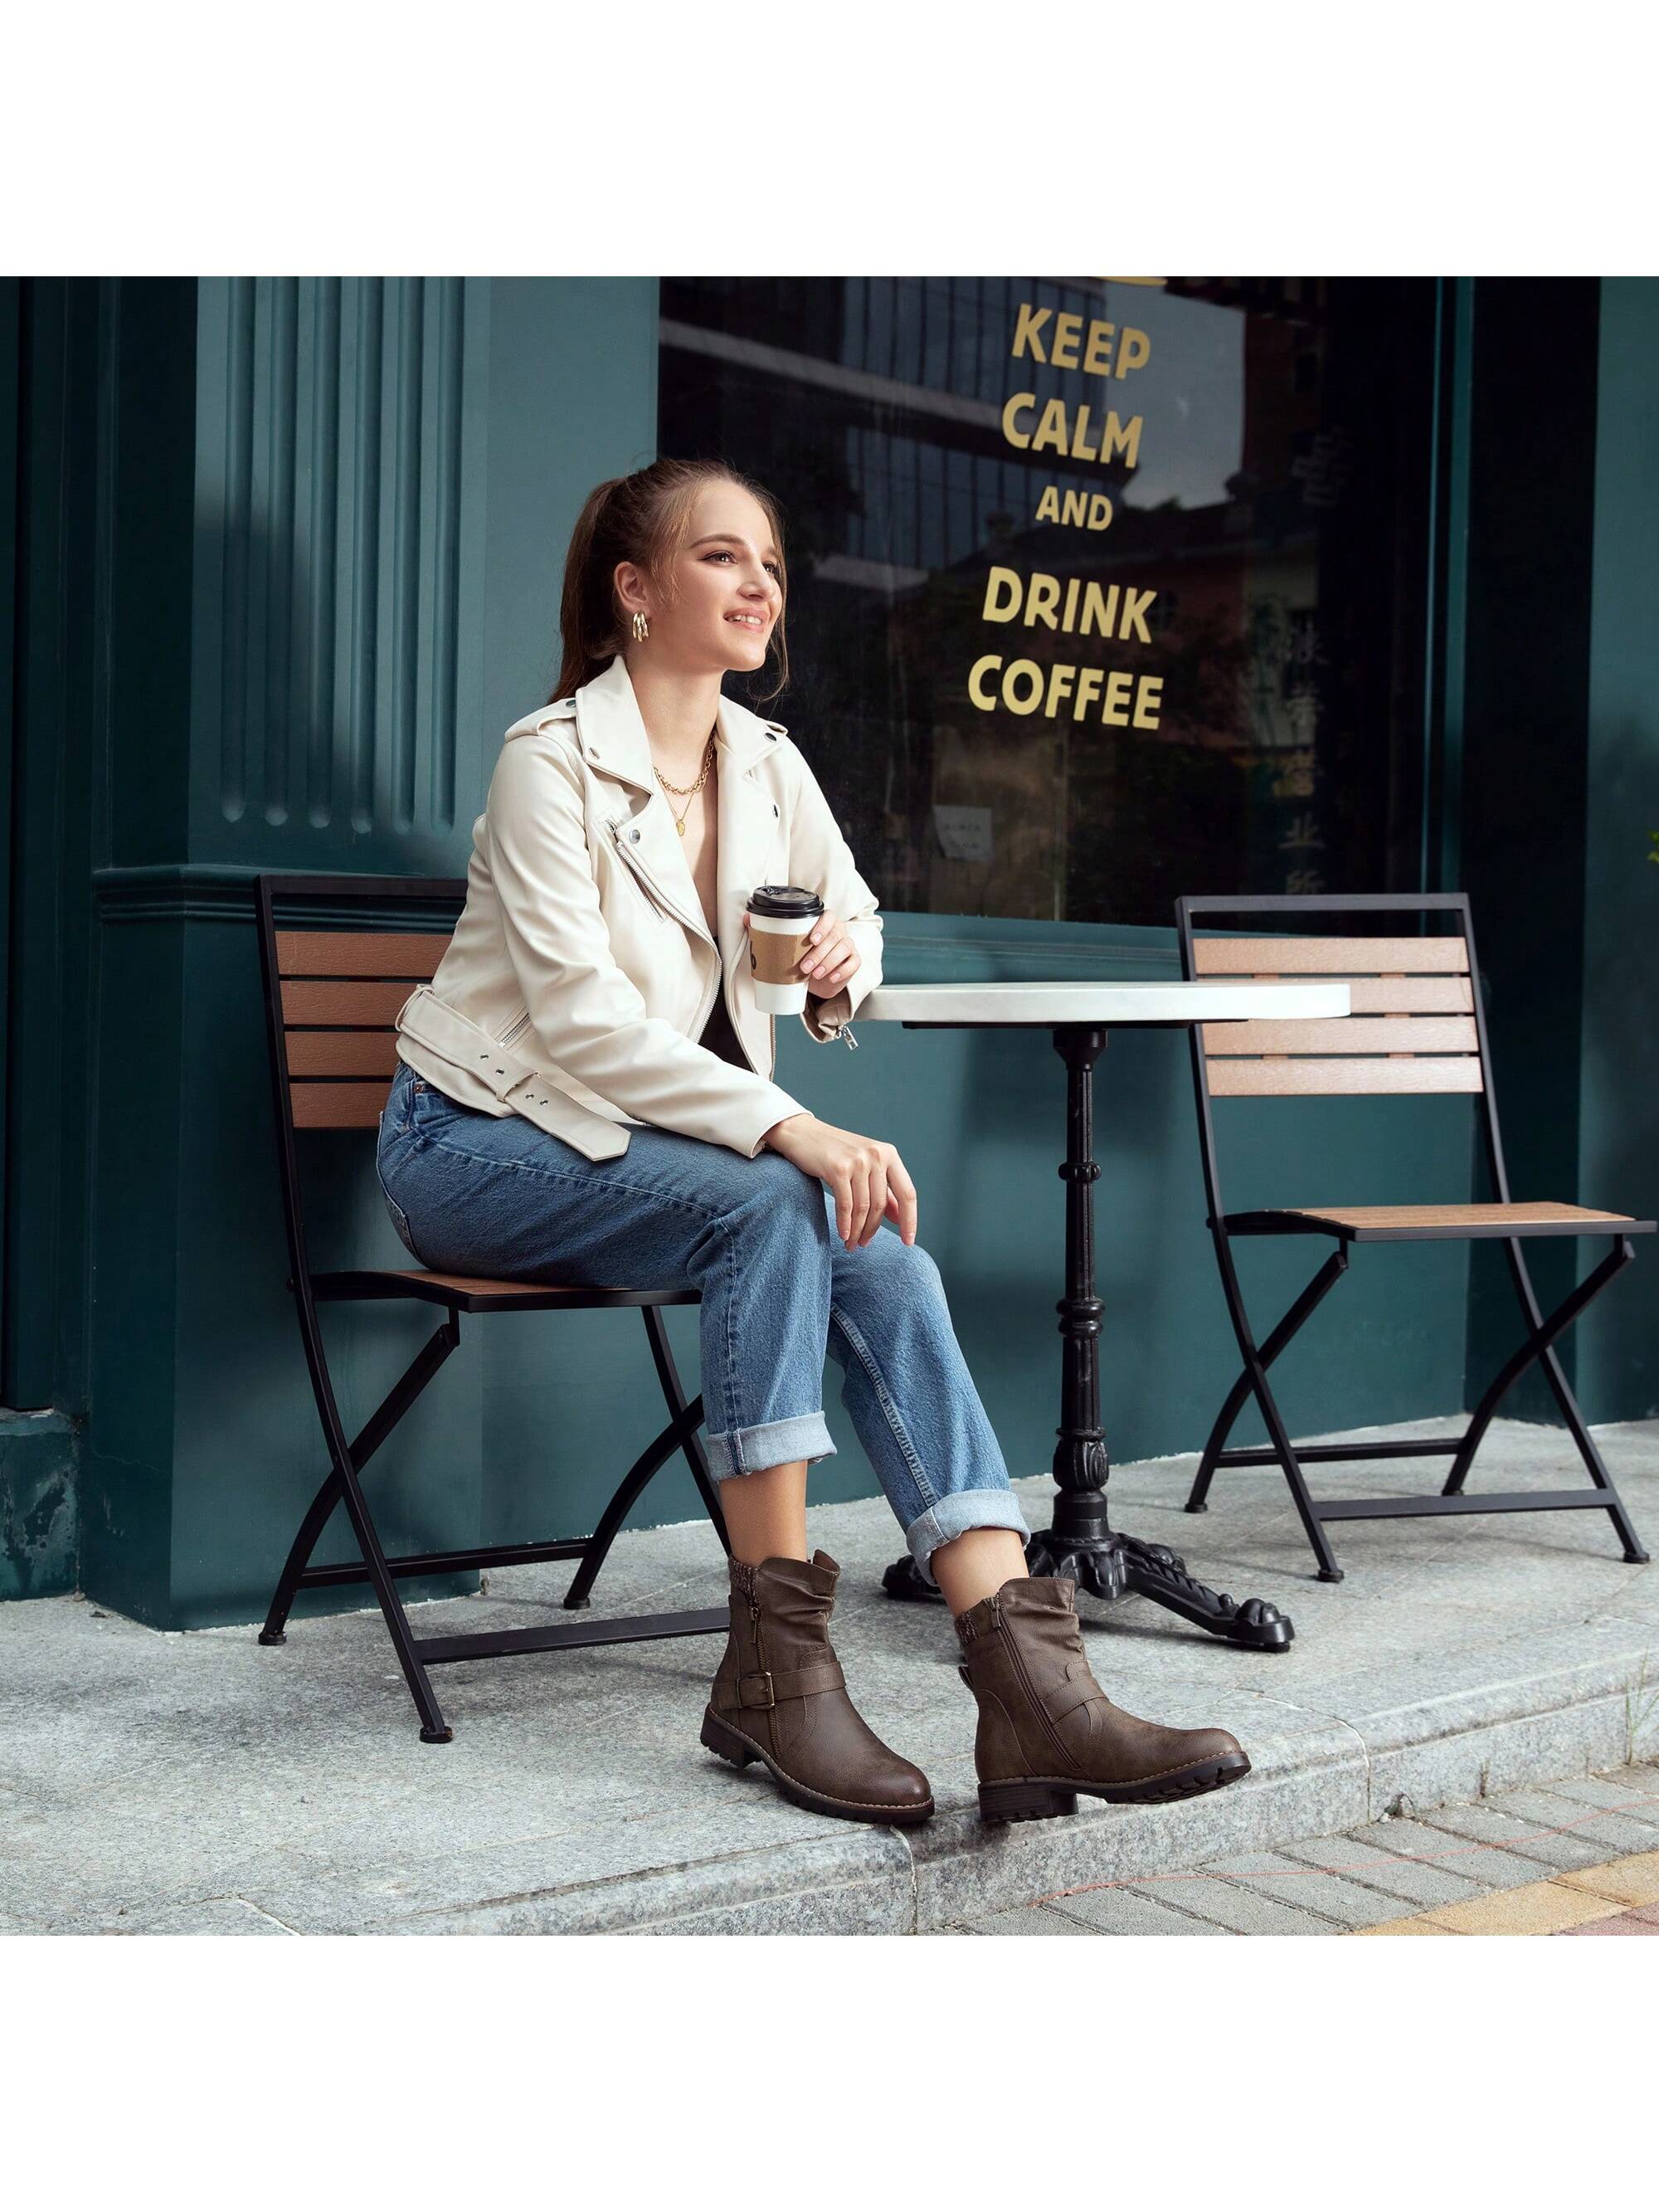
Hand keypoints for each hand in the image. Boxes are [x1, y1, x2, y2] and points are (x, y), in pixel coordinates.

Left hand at [742, 909, 859, 998]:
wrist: (815, 976)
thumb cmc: (801, 954)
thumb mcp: (785, 944)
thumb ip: (768, 930)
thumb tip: (747, 919)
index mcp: (823, 922)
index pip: (828, 916)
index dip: (822, 926)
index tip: (810, 939)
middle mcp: (838, 931)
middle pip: (835, 936)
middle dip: (820, 952)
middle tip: (804, 966)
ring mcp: (848, 945)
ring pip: (844, 949)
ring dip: (829, 962)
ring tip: (814, 974)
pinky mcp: (853, 961)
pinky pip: (853, 963)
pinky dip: (842, 971)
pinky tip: (831, 978)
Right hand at [759, 1113, 917, 1248]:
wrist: (802, 1133)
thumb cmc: (835, 1152)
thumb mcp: (865, 1166)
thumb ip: (883, 1190)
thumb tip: (899, 1218)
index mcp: (889, 1154)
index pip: (907, 1193)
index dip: (909, 1220)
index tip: (908, 1241)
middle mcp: (877, 1155)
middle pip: (881, 1204)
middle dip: (872, 1229)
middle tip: (864, 1244)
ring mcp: (857, 1161)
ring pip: (863, 1207)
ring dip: (858, 1231)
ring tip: (852, 1243)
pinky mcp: (838, 1168)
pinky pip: (845, 1205)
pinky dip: (845, 1224)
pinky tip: (844, 1234)